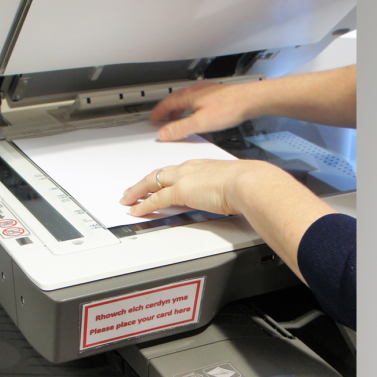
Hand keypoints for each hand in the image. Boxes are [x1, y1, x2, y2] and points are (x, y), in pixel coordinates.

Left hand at [119, 159, 276, 216]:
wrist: (248, 182)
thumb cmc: (247, 183)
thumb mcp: (233, 184)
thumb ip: (225, 190)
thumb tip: (229, 198)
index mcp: (202, 165)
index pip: (176, 170)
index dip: (164, 177)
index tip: (159, 182)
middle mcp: (190, 168)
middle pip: (159, 173)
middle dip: (144, 183)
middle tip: (133, 191)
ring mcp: (183, 179)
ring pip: (152, 182)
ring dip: (137, 192)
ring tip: (128, 200)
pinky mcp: (180, 191)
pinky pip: (156, 199)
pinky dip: (144, 205)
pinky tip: (137, 211)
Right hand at [150, 80, 253, 140]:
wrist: (251, 100)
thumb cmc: (230, 107)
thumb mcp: (201, 122)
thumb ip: (181, 128)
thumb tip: (164, 133)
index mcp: (189, 95)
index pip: (167, 103)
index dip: (158, 112)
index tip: (152, 118)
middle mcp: (197, 91)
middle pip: (176, 100)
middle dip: (168, 110)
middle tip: (162, 119)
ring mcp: (208, 92)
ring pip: (188, 100)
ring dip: (180, 109)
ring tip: (178, 118)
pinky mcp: (218, 96)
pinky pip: (198, 101)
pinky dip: (192, 109)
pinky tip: (199, 115)